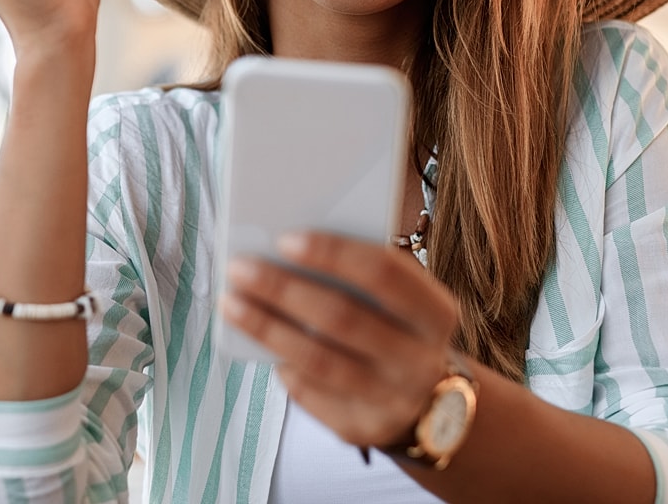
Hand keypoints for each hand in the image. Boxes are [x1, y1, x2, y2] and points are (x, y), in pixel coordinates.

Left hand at [222, 232, 461, 448]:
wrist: (431, 403)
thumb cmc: (399, 328)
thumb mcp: (403, 301)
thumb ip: (362, 277)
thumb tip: (287, 250)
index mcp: (437, 314)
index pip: (385, 274)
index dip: (334, 253)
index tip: (284, 237)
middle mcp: (420, 361)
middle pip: (343, 318)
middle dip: (284, 289)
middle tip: (240, 267)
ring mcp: (392, 402)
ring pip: (319, 360)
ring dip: (267, 328)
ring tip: (231, 301)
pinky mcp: (361, 430)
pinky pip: (309, 392)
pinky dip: (280, 362)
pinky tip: (255, 340)